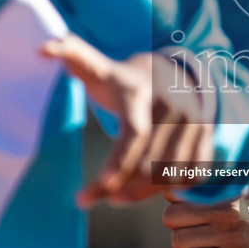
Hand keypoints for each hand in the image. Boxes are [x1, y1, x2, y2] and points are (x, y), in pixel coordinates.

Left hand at [42, 34, 214, 207]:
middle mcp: (172, 107)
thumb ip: (71, 57)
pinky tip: (154, 191)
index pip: (134, 132)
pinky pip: (195, 173)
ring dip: (144, 193)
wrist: (172, 71)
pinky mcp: (207, 135)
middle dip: (122, 186)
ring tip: (119, 197)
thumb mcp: (99, 68)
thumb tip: (41, 49)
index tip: (103, 186)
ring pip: (172, 172)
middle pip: (149, 161)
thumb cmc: (124, 81)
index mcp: (141, 94)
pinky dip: (176, 188)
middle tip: (96, 197)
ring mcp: (194, 122)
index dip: (120, 161)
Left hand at [164, 183, 248, 247]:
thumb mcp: (248, 187)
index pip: (177, 192)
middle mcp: (226, 211)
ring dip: (187, 246)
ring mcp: (229, 237)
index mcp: (226, 191)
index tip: (189, 208)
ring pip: (179, 241)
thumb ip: (219, 182)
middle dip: (178, 225)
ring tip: (204, 244)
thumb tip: (184, 181)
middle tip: (193, 229)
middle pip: (171, 217)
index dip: (177, 202)